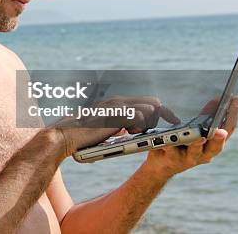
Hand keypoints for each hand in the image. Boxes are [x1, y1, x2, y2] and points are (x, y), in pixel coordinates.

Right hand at [55, 95, 179, 152]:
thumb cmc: (82, 136)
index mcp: (115, 103)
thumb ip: (118, 125)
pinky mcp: (116, 115)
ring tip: (142, 132)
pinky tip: (134, 132)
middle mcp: (118, 101)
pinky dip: (144, 125)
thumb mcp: (104, 128)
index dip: (161, 111)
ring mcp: (117, 107)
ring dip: (152, 122)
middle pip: (153, 102)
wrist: (65, 137)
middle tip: (171, 124)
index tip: (172, 119)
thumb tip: (130, 129)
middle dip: (164, 115)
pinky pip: (142, 116)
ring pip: (150, 108)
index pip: (146, 102)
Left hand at [144, 95, 237, 178]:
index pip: (228, 129)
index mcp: (214, 144)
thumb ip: (206, 116)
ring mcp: (189, 158)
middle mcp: (205, 154)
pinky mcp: (173, 159)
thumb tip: (217, 99)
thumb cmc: (183, 144)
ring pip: (196, 152)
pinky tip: (168, 141)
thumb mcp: (196, 128)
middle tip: (221, 131)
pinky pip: (172, 152)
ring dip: (198, 145)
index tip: (235, 99)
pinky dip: (171, 146)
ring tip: (199, 138)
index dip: (233, 115)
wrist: (162, 165)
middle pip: (216, 146)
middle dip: (220, 136)